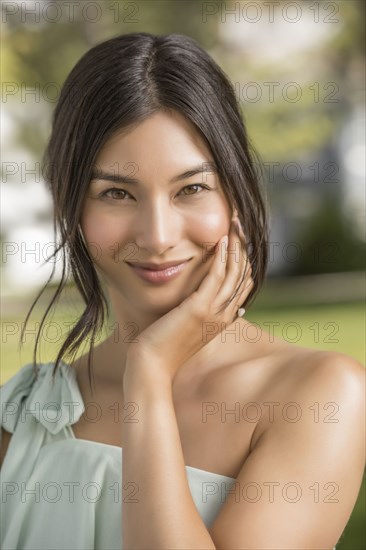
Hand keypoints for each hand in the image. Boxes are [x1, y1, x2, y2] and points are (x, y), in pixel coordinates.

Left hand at [124, 217, 253, 383]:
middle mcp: (225, 314)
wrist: (152, 366)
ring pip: (234, 271)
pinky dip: (221, 257)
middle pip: (244, 273)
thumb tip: (231, 309)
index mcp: (224, 318)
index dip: (245, 258)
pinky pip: (216, 277)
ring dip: (236, 244)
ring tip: (234, 222)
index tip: (240, 238)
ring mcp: (214, 312)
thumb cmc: (165, 347)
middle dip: (245, 245)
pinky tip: (221, 240)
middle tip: (240, 222)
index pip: (244, 283)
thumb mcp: (192, 329)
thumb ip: (208, 315)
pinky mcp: (199, 309)